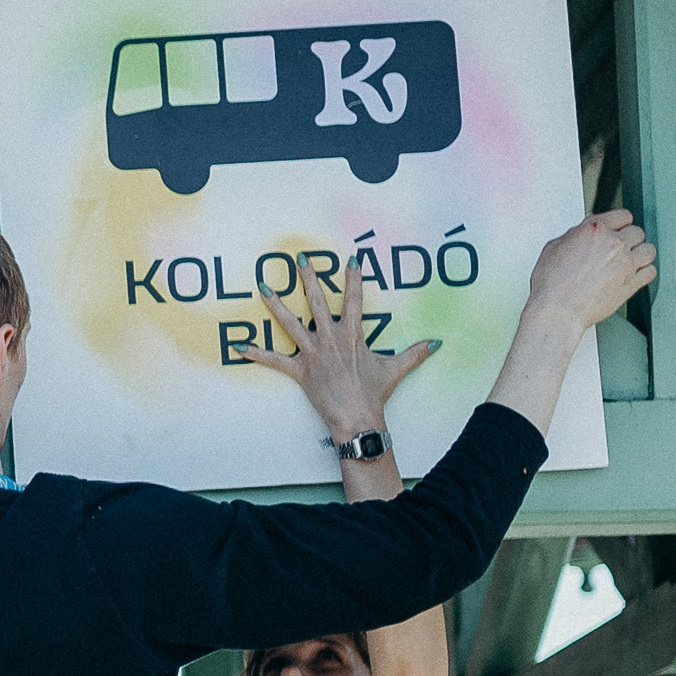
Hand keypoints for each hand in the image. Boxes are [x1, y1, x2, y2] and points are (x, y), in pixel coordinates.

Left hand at [256, 261, 439, 442]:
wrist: (358, 418)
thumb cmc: (374, 393)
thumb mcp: (396, 369)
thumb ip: (415, 352)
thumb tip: (437, 342)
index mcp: (352, 334)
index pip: (354, 299)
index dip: (353, 277)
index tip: (350, 258)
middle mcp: (330, 338)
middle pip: (317, 302)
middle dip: (308, 279)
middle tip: (300, 259)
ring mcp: (312, 353)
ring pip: (290, 323)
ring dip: (276, 305)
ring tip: (262, 287)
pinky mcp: (299, 371)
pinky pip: (274, 360)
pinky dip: (256, 353)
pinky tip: (238, 345)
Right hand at [524, 209, 654, 334]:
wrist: (558, 310)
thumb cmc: (551, 283)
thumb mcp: (555, 247)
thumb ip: (575, 234)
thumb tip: (584, 231)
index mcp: (596, 229)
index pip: (623, 216)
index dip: (619, 223)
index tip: (618, 229)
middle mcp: (614, 243)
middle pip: (637, 232)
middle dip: (629, 239)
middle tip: (620, 248)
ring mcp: (626, 263)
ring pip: (648, 250)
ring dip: (640, 254)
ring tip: (631, 260)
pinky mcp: (632, 283)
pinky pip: (651, 271)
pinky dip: (645, 272)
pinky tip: (635, 275)